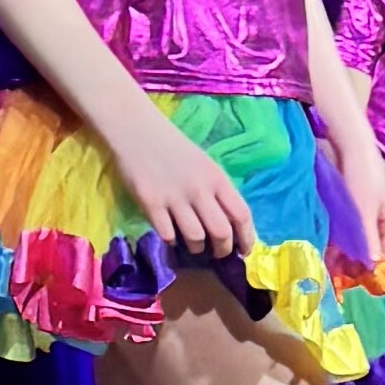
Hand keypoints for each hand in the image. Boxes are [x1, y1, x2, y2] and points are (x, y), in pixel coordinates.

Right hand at [122, 113, 253, 258]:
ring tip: (194, 245)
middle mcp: (199, 189)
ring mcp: (174, 197)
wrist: (137, 131)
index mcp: (217, 178)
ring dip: (197, 247)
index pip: (242, 215)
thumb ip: (217, 191)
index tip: (244, 251)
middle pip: (222, 232)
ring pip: (196, 238)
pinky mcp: (151, 203)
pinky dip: (172, 240)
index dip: (246, 238)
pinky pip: (168, 235)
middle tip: (218, 253)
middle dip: (223, 249)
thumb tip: (230, 224)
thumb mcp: (205, 165)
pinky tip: (171, 234)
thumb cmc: (174, 148)